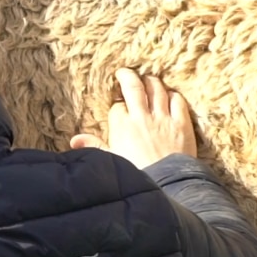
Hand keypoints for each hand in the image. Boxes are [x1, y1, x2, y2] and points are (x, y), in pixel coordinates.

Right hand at [69, 68, 196, 169]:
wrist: (166, 184)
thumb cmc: (137, 174)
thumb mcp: (111, 160)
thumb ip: (94, 146)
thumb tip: (75, 141)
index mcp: (122, 126)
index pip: (117, 107)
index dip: (117, 107)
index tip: (118, 109)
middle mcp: (142, 117)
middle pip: (134, 88)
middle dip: (128, 77)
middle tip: (124, 72)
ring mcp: (163, 119)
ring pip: (157, 90)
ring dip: (152, 82)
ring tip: (148, 79)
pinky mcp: (182, 124)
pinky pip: (178, 101)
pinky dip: (173, 96)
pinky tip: (170, 96)